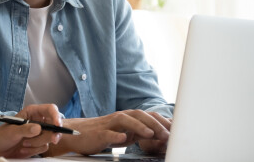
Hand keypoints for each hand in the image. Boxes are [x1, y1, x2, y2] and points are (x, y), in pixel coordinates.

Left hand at [0, 104, 62, 157]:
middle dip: (51, 134)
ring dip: (37, 144)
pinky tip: (25, 148)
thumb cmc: (1, 136)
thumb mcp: (12, 131)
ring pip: (49, 138)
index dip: (56, 116)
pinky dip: (35, 150)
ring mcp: (39, 133)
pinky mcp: (38, 143)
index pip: (50, 109)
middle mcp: (37, 121)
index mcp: (32, 112)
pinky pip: (44, 147)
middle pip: (54, 125)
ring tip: (24, 143)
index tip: (57, 125)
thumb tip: (38, 128)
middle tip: (52, 139)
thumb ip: (25, 129)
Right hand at [43, 110, 170, 155]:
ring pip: (125, 120)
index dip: (162, 122)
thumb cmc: (103, 134)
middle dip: (155, 124)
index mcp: (128, 117)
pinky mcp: (99, 133)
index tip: (176, 131)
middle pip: (139, 115)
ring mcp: (109, 124)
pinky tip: (123, 139)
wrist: (78, 134)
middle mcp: (120, 117)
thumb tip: (160, 136)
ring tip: (151, 134)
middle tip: (168, 134)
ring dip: (139, 126)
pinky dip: (116, 135)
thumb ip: (140, 133)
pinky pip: (108, 133)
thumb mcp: (125, 134)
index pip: (148, 116)